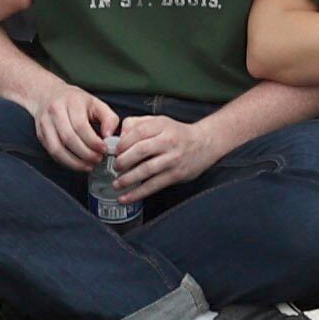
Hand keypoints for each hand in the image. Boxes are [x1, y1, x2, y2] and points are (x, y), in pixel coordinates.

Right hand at [21, 76, 123, 175]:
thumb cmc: (75, 101)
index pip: (81, 126)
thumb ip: (108, 118)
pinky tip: (77, 164)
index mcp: (72, 101)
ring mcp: (45, 123)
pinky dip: (65, 162)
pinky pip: (52, 153)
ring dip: (74, 162)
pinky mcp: (40, 134)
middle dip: (86, 154)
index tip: (104, 150)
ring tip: (88, 166)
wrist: (48, 94)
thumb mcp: (96, 103)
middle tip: (98, 159)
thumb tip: (109, 136)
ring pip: (57, 148)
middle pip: (69, 138)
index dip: (93, 141)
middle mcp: (56, 111)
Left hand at [108, 107, 240, 200]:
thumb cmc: (176, 133)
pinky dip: (138, 193)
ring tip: (117, 184)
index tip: (114, 151)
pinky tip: (126, 197)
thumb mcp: (158, 121)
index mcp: (161, 125)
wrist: (204, 144)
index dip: (123, 143)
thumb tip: (118, 138)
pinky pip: (154, 185)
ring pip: (147, 170)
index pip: (138, 132)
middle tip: (115, 167)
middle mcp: (168, 141)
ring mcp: (173, 159)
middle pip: (141, 150)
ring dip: (128, 179)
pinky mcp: (176, 174)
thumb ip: (137, 124)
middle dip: (123, 161)